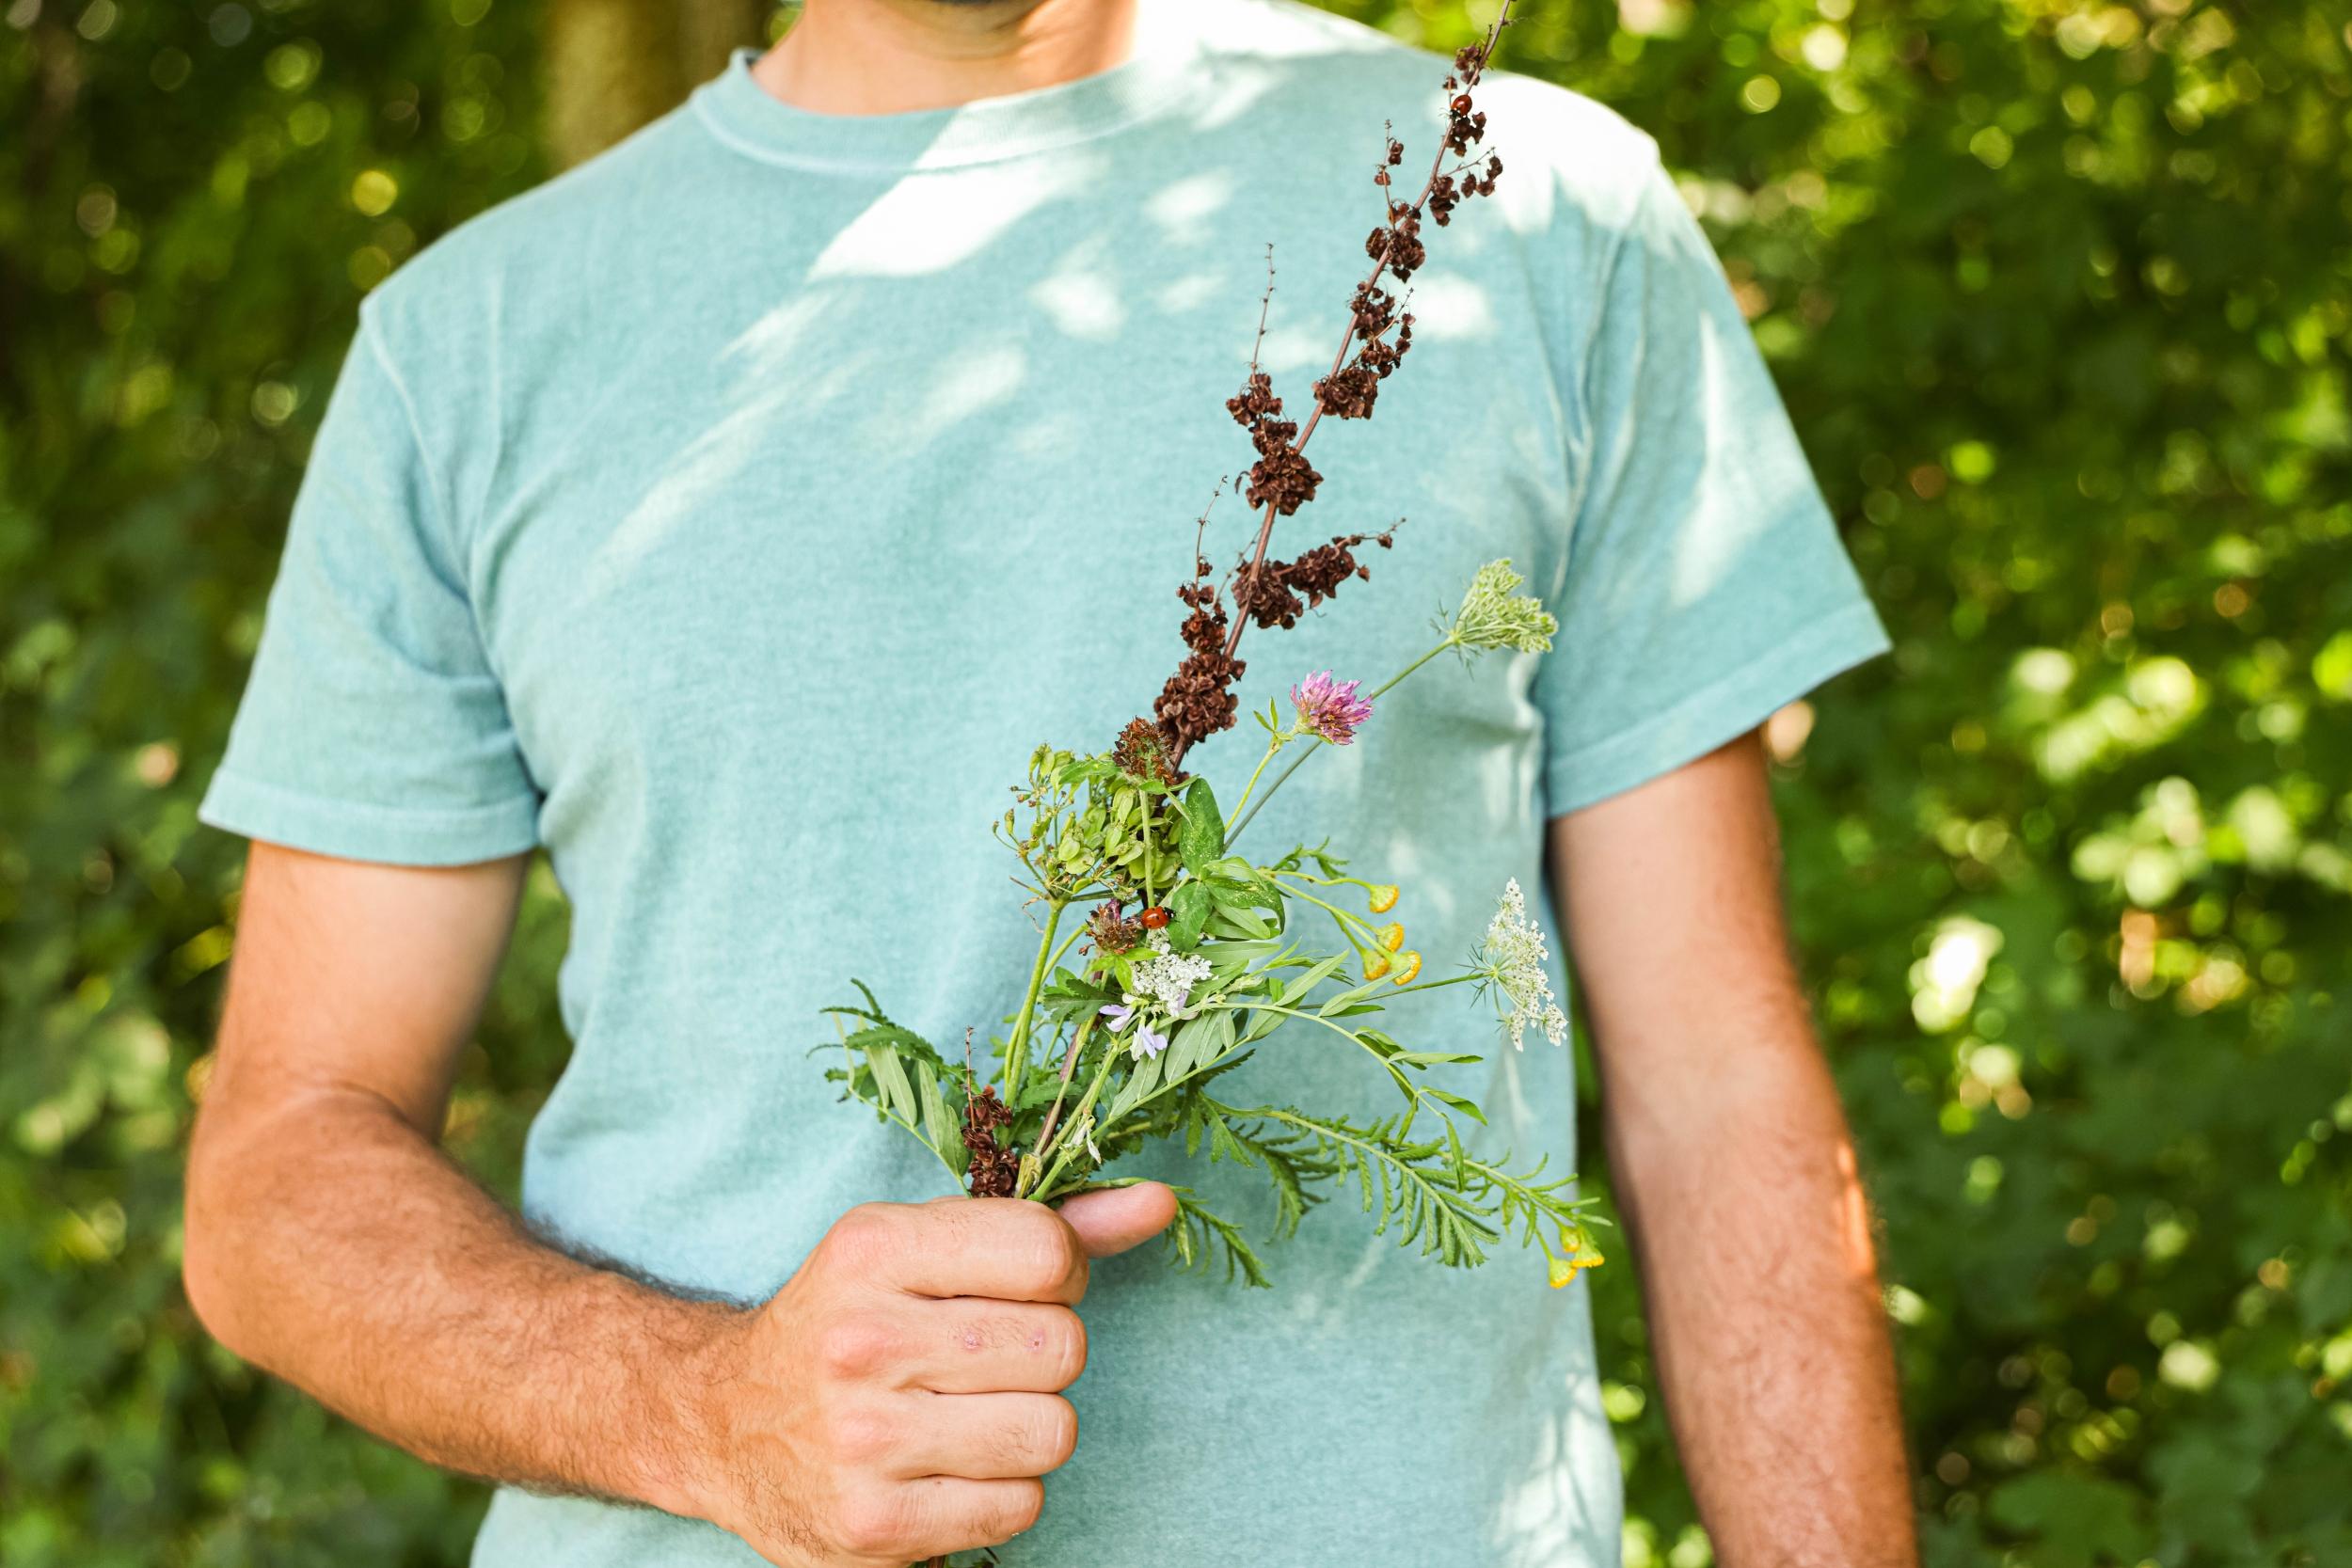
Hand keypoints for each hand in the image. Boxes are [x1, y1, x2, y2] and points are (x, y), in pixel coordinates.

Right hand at [677, 1184, 1176, 1566]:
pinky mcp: (873, 1525)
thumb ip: (1045, 1228)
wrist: (722, 1423)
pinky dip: (1002, 1490)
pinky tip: (948, 1466)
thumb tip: (1161, 1205)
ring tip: (969, 1414)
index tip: (1024, 1287)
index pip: (1046, 1252)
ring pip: (1053, 1430)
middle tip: (988, 1358)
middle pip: (1062, 1347)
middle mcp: (861, 1340)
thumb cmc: (850, 1321)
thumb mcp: (923, 1248)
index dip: (1060, 1273)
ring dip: (1030, 1426)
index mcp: (873, 1250)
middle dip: (1045, 1354)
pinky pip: (1020, 1505)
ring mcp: (863, 1439)